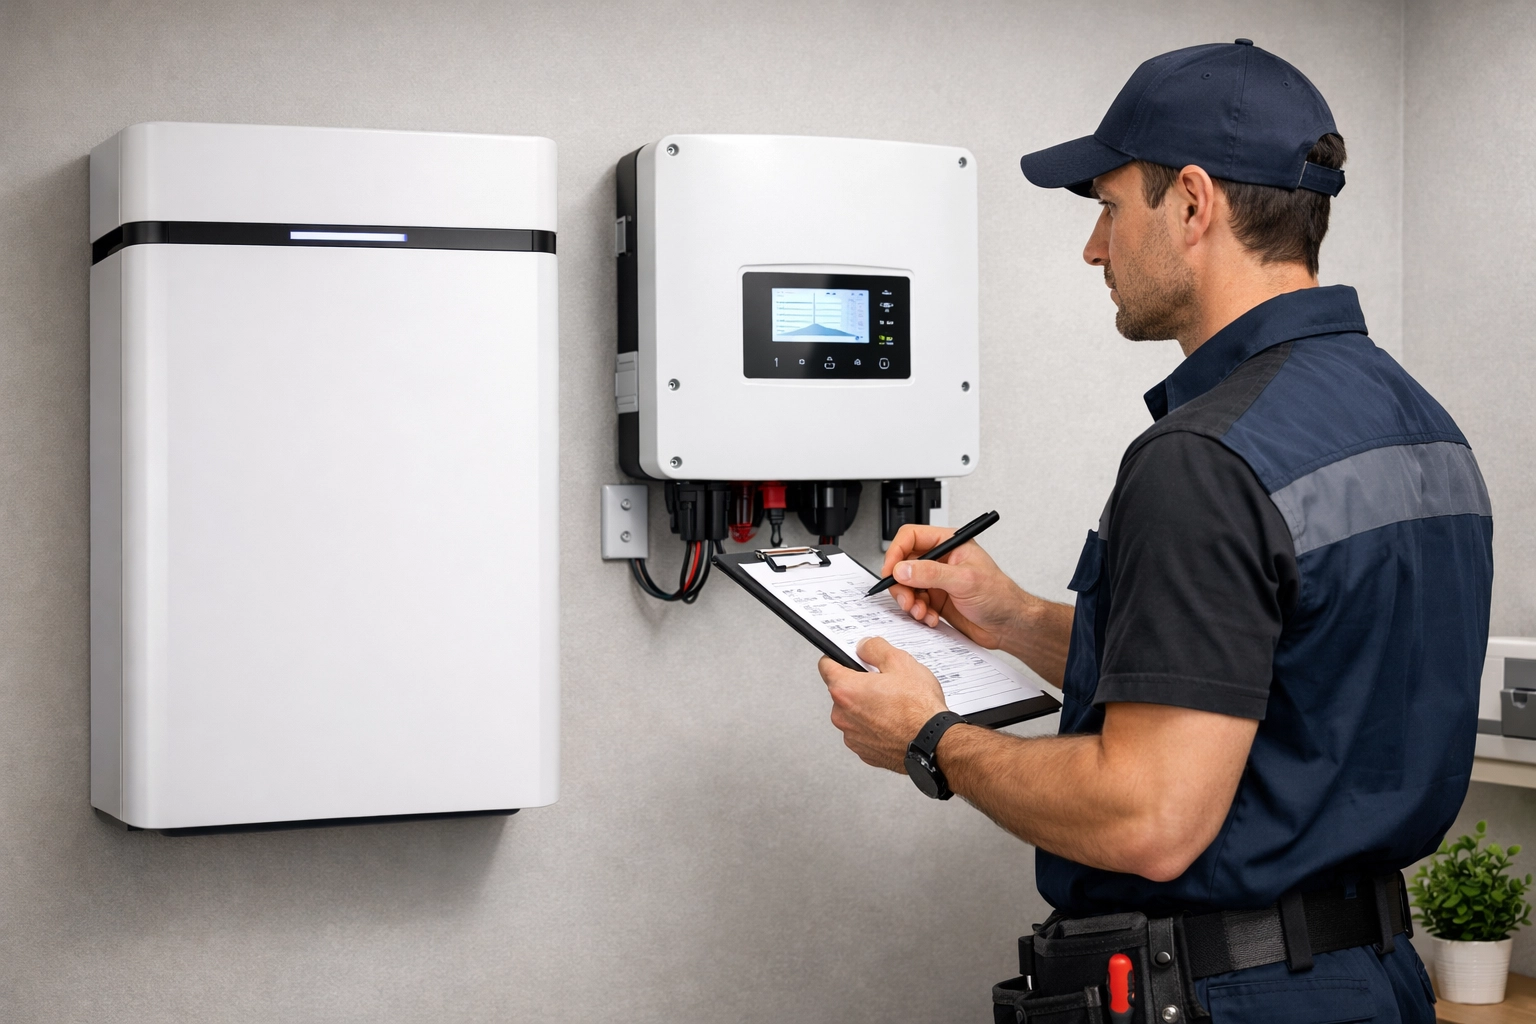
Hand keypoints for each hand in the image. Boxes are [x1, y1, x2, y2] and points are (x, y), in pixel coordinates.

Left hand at [818, 637, 948, 771]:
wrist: (934, 743)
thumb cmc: (918, 708)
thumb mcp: (900, 662)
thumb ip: (875, 648)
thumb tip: (864, 647)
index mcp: (845, 690)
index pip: (826, 666)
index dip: (838, 657)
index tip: (849, 658)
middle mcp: (842, 715)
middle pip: (842, 691)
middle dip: (860, 684)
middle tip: (884, 682)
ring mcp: (852, 736)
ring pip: (854, 713)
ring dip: (867, 707)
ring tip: (894, 704)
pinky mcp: (864, 751)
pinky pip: (864, 732)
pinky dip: (875, 726)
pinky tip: (895, 721)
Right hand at [881, 523, 1028, 649]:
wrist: (1010, 626)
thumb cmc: (1000, 596)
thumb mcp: (965, 580)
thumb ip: (931, 573)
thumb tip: (903, 569)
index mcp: (949, 544)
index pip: (911, 538)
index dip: (896, 553)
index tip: (891, 571)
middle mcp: (941, 560)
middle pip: (904, 564)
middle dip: (901, 584)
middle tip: (907, 599)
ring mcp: (937, 581)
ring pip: (906, 586)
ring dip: (910, 602)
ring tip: (922, 612)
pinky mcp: (936, 600)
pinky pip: (915, 603)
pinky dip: (919, 613)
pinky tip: (931, 618)